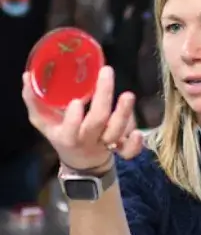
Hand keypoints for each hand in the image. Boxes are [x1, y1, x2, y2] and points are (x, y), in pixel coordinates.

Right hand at [22, 66, 142, 169]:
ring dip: (123, 114)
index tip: (77, 101)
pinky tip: (139, 132)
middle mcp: (88, 141)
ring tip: (127, 95)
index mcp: (67, 137)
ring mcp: (106, 145)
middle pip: (97, 122)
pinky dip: (136, 144)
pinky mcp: (120, 148)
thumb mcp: (44, 122)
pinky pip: (129, 150)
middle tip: (107, 72)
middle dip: (103, 98)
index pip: (70, 131)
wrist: (81, 162)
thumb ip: (35, 101)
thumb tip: (28, 75)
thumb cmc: (62, 134)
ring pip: (117, 133)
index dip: (74, 120)